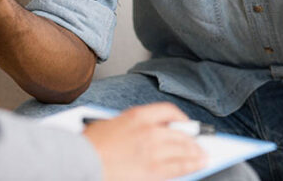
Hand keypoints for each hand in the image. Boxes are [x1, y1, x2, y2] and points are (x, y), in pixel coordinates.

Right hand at [83, 103, 205, 180]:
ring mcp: (153, 151)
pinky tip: (198, 165)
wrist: (80, 163)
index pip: (168, 111)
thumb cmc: (89, 146)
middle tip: (199, 143)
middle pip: (180, 132)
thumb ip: (134, 126)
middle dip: (192, 138)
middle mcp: (149, 131)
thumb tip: (152, 133)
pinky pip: (179, 167)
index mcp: (138, 116)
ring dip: (196, 152)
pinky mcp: (153, 170)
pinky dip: (191, 166)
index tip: (185, 123)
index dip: (180, 118)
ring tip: (203, 155)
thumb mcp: (111, 125)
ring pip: (183, 150)